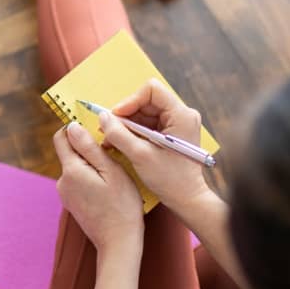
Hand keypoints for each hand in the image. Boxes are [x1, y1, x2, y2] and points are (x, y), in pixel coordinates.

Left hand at [53, 122, 143, 253]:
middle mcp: (62, 181)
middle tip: (112, 154)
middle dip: (87, 148)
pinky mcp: (72, 203)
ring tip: (113, 174)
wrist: (118, 242)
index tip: (95, 130)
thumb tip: (72, 126)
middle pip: (70, 152)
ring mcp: (66, 194)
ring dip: (91, 164)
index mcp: (71, 170)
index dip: (76, 128)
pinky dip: (91, 178)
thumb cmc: (121, 206)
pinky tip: (107, 187)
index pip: (61, 137)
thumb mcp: (111, 171)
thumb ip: (89, 147)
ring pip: (76, 167)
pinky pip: (79, 181)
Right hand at [100, 79, 212, 217]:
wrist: (186, 198)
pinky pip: (148, 123)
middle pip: (146, 101)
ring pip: (145, 112)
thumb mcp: (140, 156)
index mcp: (181, 115)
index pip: (152, 90)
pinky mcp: (172, 132)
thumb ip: (119, 134)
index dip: (131, 100)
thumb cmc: (170, 179)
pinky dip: (133, 132)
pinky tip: (121, 144)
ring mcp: (177, 123)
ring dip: (127, 125)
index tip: (116, 117)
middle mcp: (182, 115)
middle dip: (126, 115)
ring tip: (112, 140)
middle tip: (110, 131)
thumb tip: (103, 117)